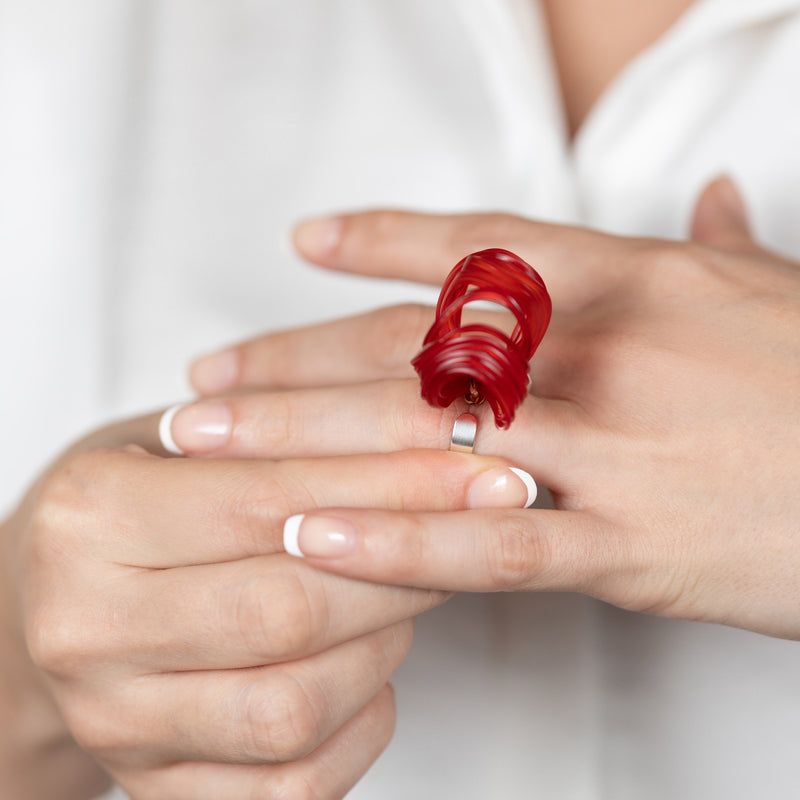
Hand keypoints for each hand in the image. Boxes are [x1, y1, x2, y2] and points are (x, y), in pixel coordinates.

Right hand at [1, 413, 528, 798]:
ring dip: (384, 644)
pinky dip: (360, 721)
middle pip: (293, 608)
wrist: (43, 605)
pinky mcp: (157, 789)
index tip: (486, 475)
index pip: (277, 500)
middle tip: (470, 531)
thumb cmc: (134, 506)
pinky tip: (366, 666)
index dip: (398, 488)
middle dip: (409, 567)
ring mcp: (116, 722)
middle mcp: (87, 627)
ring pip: (297, 705)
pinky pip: (293, 783)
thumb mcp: (185, 443)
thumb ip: (290, 437)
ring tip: (404, 594)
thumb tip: (429, 434)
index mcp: (93, 517)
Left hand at [185, 178, 799, 639]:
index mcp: (632, 285)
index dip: (385, 240)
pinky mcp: (630, 548)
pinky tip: (314, 544)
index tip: (305, 241)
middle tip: (197, 386)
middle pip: (409, 354)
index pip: (479, 249)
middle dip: (289, 367)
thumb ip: (720, 247)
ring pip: (423, 444)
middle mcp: (600, 356)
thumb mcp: (776, 293)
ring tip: (208, 455)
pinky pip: (490, 545)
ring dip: (301, 450)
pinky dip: (397, 546)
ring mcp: (609, 452)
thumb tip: (710, 196)